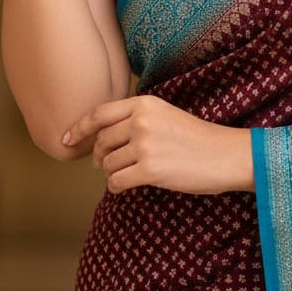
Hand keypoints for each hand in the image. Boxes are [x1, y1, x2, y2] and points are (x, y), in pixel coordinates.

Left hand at [62, 96, 254, 195]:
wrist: (226, 154)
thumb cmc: (197, 138)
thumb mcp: (165, 115)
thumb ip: (135, 118)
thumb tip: (100, 138)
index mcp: (145, 103)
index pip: (99, 114)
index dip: (78, 127)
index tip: (65, 139)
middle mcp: (141, 121)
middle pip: (101, 141)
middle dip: (99, 156)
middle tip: (106, 164)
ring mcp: (145, 145)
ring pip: (107, 164)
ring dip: (113, 172)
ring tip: (132, 172)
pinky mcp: (150, 169)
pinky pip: (116, 182)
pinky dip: (118, 187)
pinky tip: (130, 185)